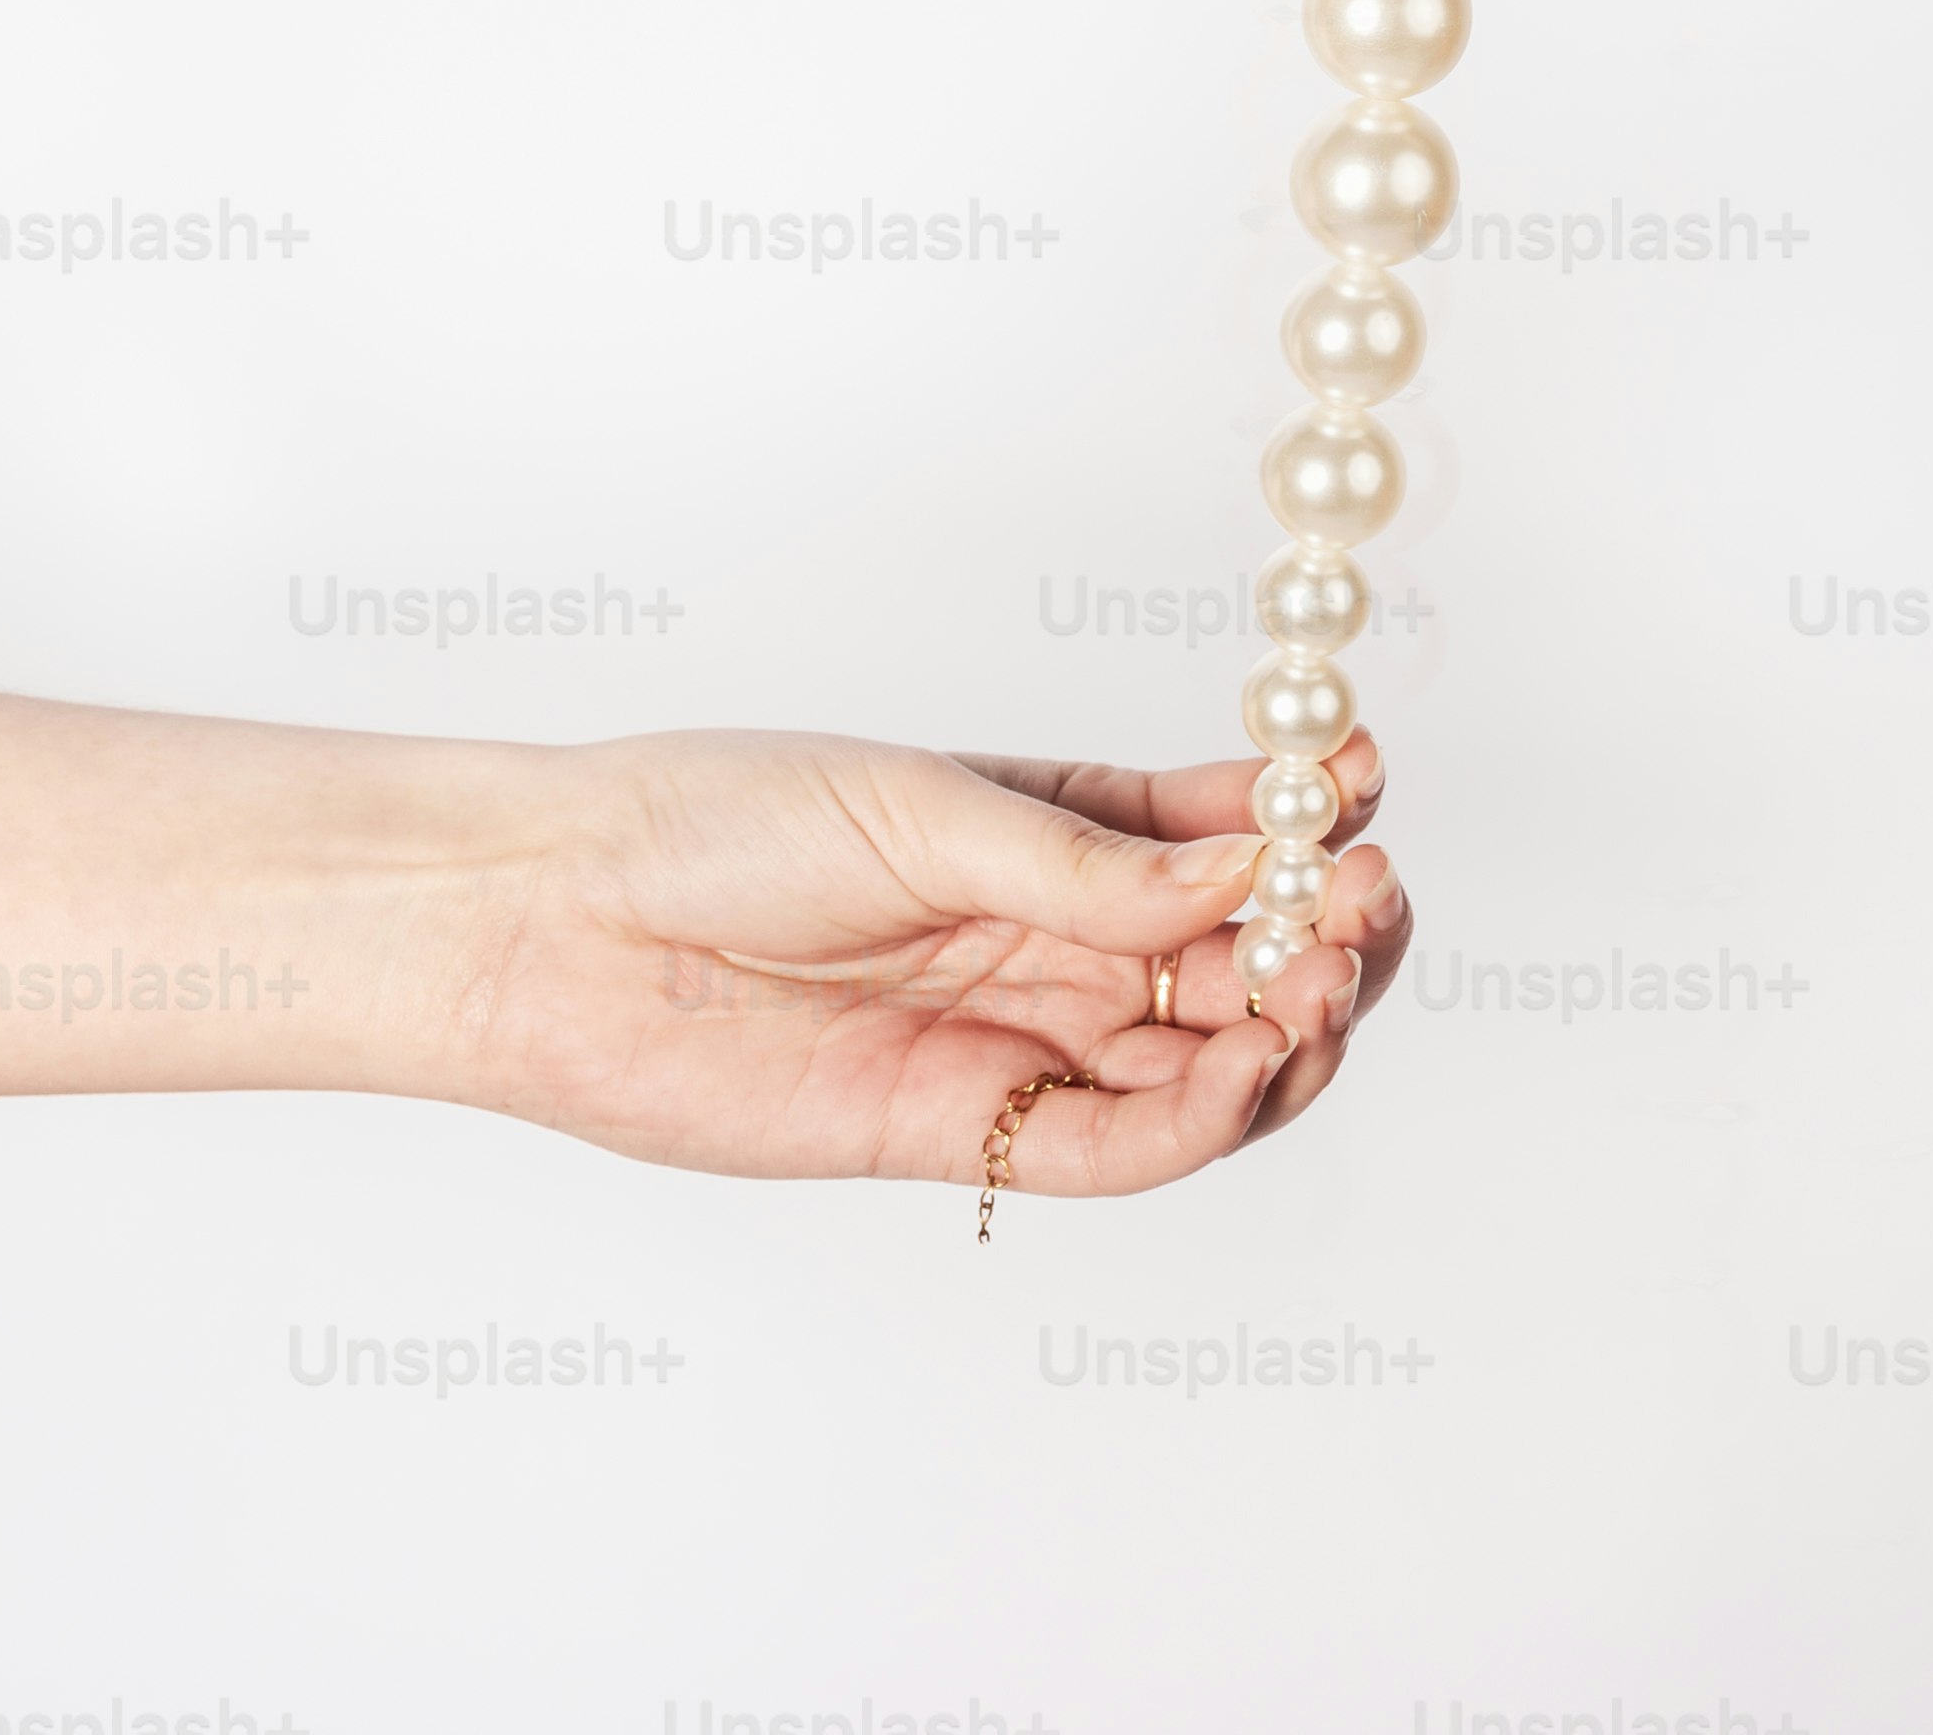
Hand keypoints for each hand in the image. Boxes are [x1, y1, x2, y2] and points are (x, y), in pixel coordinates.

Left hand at [435, 727, 1406, 1201]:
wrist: (566, 921)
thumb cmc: (718, 819)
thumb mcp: (921, 810)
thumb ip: (1084, 866)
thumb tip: (1246, 869)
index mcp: (1045, 833)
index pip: (1212, 841)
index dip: (1300, 822)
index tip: (1363, 783)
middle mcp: (1046, 943)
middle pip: (1231, 968)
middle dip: (1322, 938)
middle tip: (1367, 906)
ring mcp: (1012, 1043)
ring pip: (1198, 1069)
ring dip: (1284, 1034)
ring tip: (1320, 981)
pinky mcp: (962, 1135)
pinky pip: (1113, 1150)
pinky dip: (1199, 1121)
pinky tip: (1244, 1065)